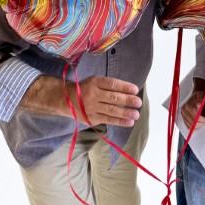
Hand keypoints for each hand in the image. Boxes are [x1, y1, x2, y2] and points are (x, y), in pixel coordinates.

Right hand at [19, 73, 141, 125]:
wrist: (66, 100)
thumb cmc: (85, 89)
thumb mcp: (94, 81)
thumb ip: (108, 85)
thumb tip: (129, 91)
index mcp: (94, 82)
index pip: (111, 84)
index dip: (124, 87)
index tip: (135, 89)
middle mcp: (93, 94)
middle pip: (112, 98)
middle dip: (127, 100)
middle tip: (138, 102)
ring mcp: (92, 107)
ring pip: (111, 110)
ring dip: (125, 113)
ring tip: (136, 114)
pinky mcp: (92, 118)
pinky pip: (108, 120)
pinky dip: (119, 121)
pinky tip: (129, 122)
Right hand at [180, 80, 204, 128]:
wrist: (194, 96)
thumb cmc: (198, 96)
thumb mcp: (201, 95)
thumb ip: (200, 99)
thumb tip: (199, 104)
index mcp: (188, 105)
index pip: (195, 116)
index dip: (203, 119)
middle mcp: (184, 110)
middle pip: (192, 122)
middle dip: (201, 123)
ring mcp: (183, 115)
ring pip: (190, 126)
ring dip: (198, 126)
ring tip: (203, 122)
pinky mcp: (183, 118)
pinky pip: (188, 127)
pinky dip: (194, 127)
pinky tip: (199, 124)